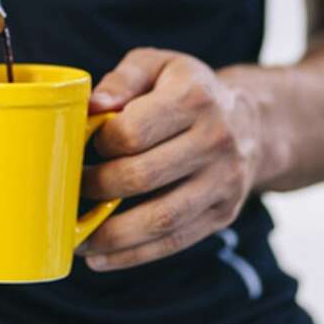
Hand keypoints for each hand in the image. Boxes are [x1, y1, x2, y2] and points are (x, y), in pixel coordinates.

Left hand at [78, 48, 263, 270]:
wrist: (252, 123)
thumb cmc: (187, 91)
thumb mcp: (158, 66)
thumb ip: (122, 80)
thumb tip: (92, 105)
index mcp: (193, 97)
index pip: (131, 132)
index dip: (98, 144)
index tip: (83, 147)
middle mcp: (215, 139)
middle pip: (141, 177)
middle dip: (96, 189)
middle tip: (71, 191)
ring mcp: (224, 181)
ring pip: (160, 219)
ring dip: (110, 235)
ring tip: (76, 238)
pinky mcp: (223, 213)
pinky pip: (174, 241)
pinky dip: (133, 255)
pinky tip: (100, 257)